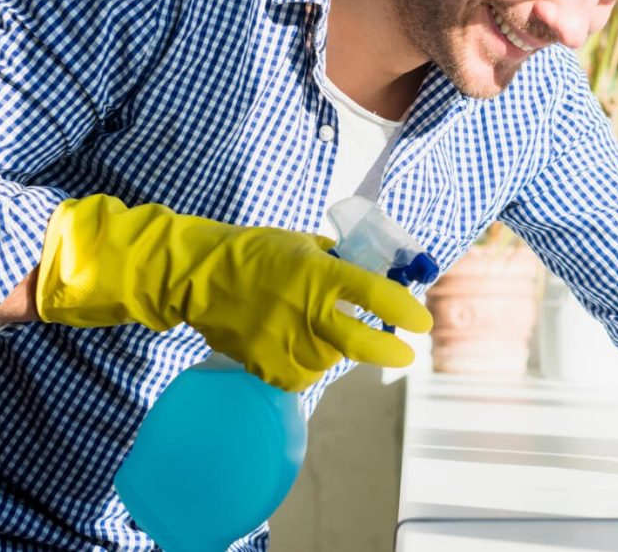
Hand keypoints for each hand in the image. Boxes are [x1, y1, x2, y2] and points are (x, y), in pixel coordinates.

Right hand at [35, 194, 432, 390]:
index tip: (421, 322)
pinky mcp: (266, 366)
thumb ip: (336, 262)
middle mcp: (306, 312)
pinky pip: (301, 374)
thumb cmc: (254, 253)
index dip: (405, 311)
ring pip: (330, 360)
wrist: (196, 276)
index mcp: (320, 275)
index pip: (376, 296)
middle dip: (391, 352)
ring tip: (315, 329)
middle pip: (362, 345)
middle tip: (405, 354)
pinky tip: (293, 343)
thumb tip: (370, 277)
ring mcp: (285, 343)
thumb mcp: (302, 244)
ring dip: (334, 349)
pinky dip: (305, 363)